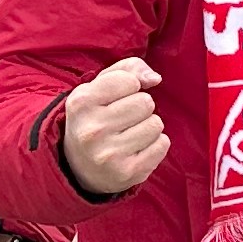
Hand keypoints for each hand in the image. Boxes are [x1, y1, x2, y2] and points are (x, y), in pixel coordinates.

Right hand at [60, 58, 167, 195]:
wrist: (79, 167)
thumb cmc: (96, 116)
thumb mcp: (99, 86)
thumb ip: (128, 69)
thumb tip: (155, 78)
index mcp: (81, 103)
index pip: (129, 80)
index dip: (130, 85)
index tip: (117, 97)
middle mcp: (92, 130)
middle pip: (146, 102)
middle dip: (141, 107)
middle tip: (124, 119)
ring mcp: (109, 154)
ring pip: (156, 124)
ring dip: (148, 126)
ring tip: (129, 134)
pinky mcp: (128, 173)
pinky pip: (162, 145)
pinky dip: (155, 144)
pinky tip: (137, 149)